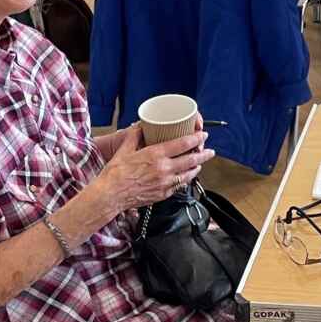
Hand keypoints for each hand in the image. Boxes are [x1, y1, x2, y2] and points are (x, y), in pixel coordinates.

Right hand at [95, 125, 214, 212]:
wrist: (110, 195)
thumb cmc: (115, 173)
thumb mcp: (124, 149)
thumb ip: (135, 136)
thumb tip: (140, 126)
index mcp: (156, 154)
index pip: (183, 144)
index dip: (196, 138)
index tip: (203, 135)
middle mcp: (164, 169)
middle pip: (192, 160)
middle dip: (204, 154)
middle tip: (210, 151)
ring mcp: (165, 183)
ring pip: (189, 174)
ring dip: (197, 168)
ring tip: (200, 164)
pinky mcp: (163, 194)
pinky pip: (179, 186)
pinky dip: (185, 180)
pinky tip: (186, 177)